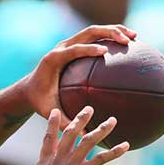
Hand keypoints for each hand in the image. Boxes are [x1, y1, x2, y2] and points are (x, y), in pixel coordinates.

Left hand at [20, 24, 136, 117]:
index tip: (105, 52)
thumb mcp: (49, 111)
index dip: (88, 49)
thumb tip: (85, 134)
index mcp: (53, 59)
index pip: (73, 50)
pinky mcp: (75, 46)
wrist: (29, 88)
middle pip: (87, 33)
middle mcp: (62, 47)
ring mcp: (69, 44)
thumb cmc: (39, 100)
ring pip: (93, 32)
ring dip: (114, 30)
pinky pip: (95, 39)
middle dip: (108, 33)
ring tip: (134, 37)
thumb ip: (64, 121)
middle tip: (127, 40)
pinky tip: (128, 45)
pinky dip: (111, 38)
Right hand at [30, 106, 128, 164]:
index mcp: (47, 158)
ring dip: (102, 129)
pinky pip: (102, 158)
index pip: (49, 136)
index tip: (55, 111)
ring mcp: (72, 162)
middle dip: (80, 119)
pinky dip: (115, 151)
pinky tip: (126, 145)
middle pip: (71, 132)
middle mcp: (60, 156)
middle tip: (89, 108)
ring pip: (88, 141)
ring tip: (112, 120)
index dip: (52, 123)